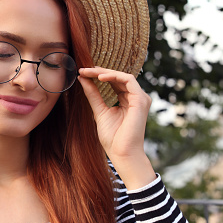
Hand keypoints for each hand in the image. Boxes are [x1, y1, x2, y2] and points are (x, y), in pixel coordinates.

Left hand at [78, 67, 155, 189]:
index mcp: (127, 100)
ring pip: (123, 76)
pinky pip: (128, 80)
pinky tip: (100, 77)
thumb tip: (82, 79)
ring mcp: (140, 98)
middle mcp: (135, 97)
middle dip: (99, 71)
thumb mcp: (99, 111)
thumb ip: (93, 95)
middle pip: (117, 77)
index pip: (113, 82)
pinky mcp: (140, 100)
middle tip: (83, 69)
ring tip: (89, 71)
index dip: (98, 75)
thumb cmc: (113, 138)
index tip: (82, 73)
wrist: (122, 154)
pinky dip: (114, 76)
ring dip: (105, 72)